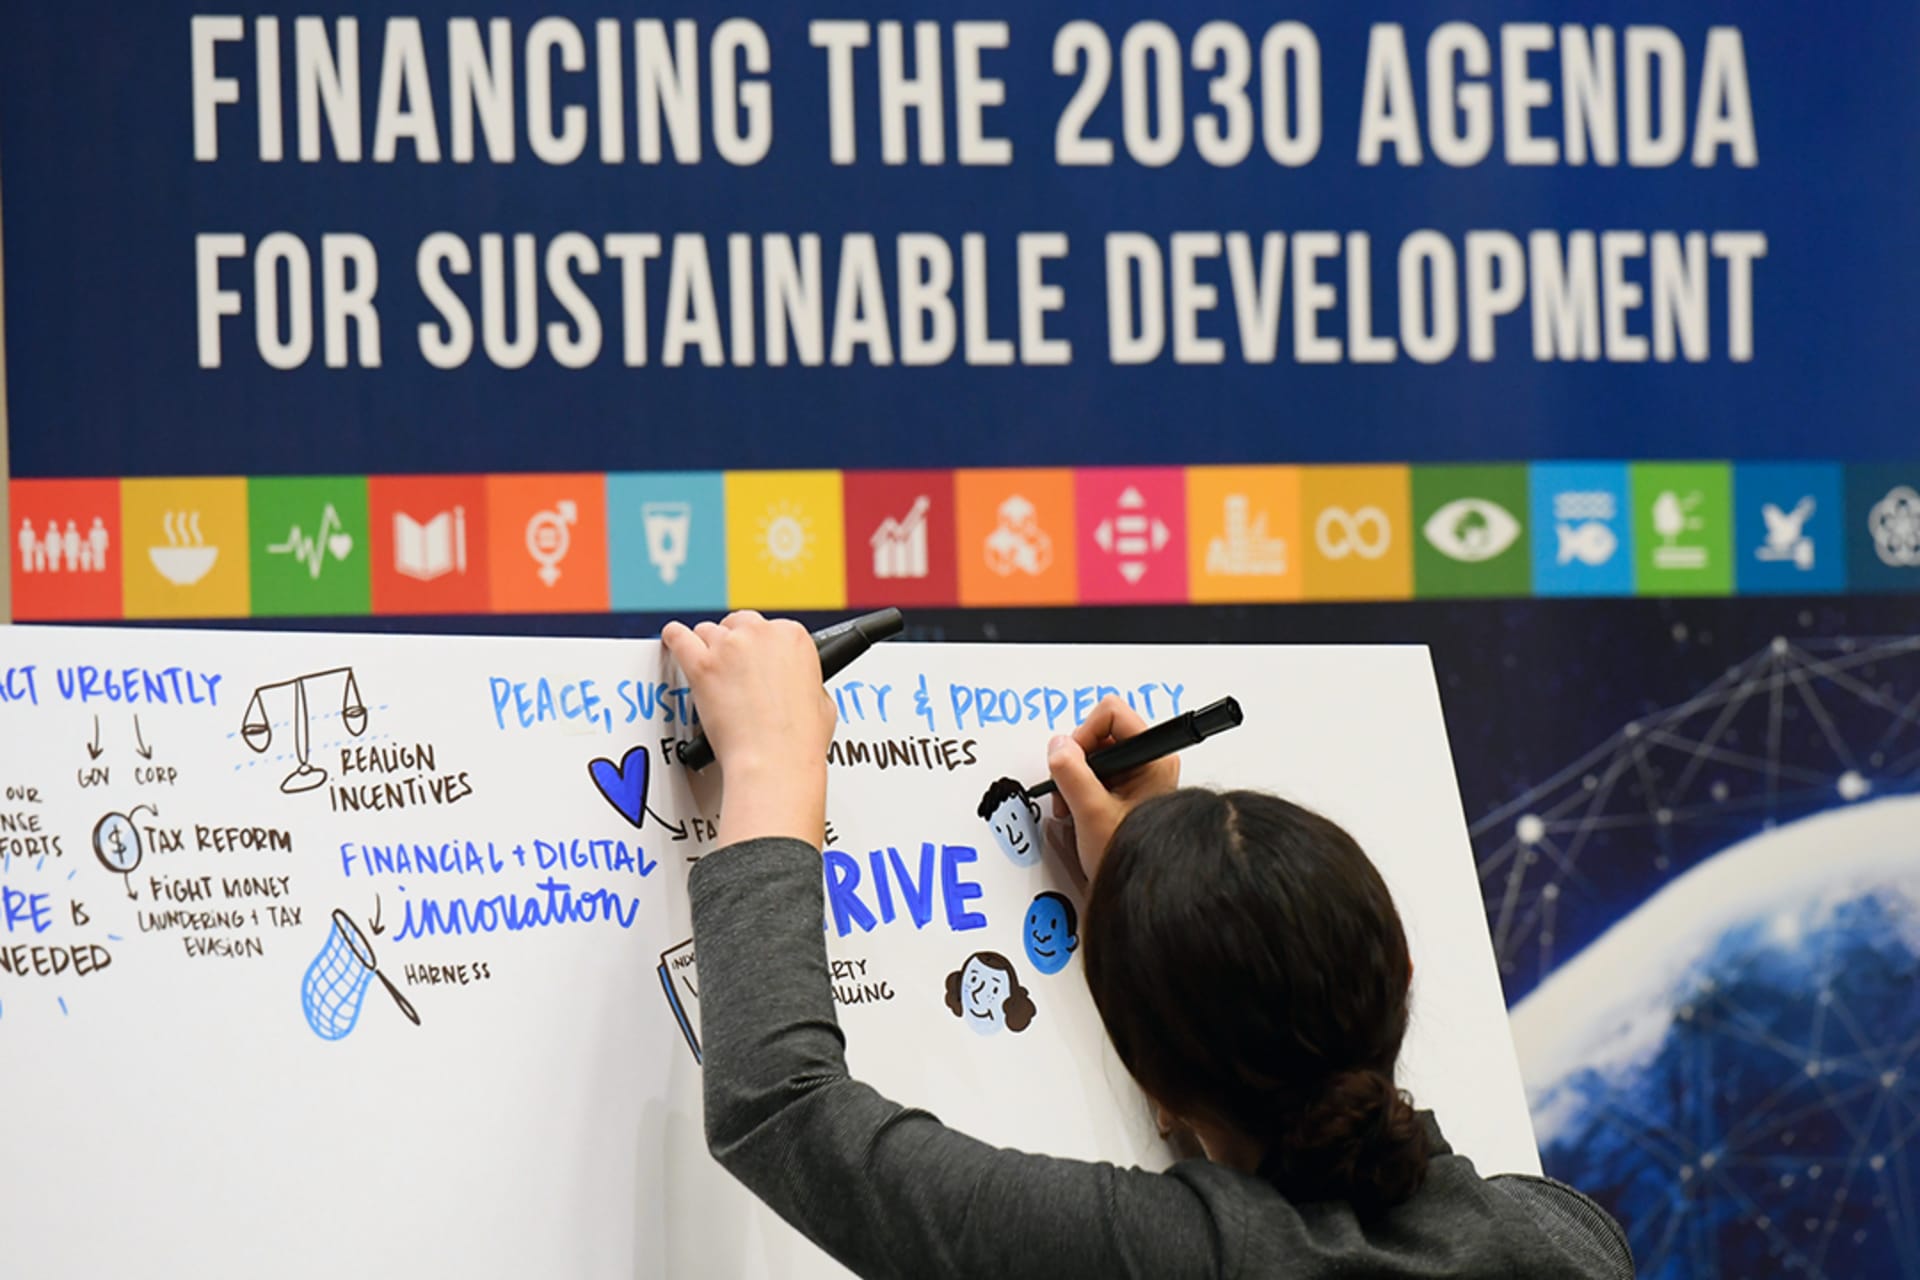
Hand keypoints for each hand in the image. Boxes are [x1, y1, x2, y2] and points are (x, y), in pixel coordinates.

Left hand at [661, 612, 836, 848]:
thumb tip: (797, 682)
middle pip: (736, 623)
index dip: (759, 648)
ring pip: (708, 631)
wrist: (775, 761)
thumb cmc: (798, 740)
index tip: (755, 662)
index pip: (767, 627)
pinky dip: (674, 639)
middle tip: (732, 671)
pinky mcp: (701, 664)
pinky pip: (677, 636)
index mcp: (793, 637)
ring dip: (707, 648)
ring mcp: (729, 647)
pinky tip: (674, 642)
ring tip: (710, 673)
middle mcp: (762, 634)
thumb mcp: (821, 700)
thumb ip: (805, 679)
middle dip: (733, 644)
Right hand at [1044, 695, 1179, 882]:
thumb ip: (1071, 774)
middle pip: (1099, 732)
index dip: (1083, 735)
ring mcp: (1138, 775)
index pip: (1111, 714)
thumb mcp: (1093, 814)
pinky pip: (1094, 772)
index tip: (1071, 760)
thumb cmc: (1133, 857)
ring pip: (1092, 753)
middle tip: (1071, 789)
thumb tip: (1058, 747)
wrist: (1137, 890)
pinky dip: (1079, 789)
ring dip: (1074, 778)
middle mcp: (1149, 761)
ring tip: (1074, 806)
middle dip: (1076, 760)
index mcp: (1153, 759)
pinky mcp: (1126, 789)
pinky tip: (1079, 811)